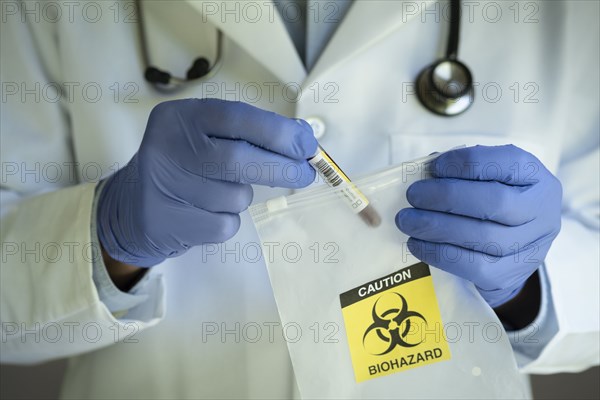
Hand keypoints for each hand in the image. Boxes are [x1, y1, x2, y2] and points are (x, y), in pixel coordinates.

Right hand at [97, 99, 316, 266]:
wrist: (131, 206)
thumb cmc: (182, 165)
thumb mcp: (206, 136)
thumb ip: (249, 133)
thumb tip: (301, 138)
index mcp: (181, 117)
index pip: (238, 118)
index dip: (279, 133)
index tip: (307, 145)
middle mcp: (167, 147)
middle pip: (239, 160)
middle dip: (281, 168)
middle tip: (305, 174)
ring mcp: (164, 186)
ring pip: (234, 197)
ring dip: (242, 197)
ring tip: (218, 192)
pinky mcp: (167, 221)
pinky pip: (223, 225)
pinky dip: (227, 220)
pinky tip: (205, 212)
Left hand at [396, 145, 561, 306]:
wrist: (510, 248)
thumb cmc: (489, 201)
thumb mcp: (485, 178)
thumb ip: (459, 171)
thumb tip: (424, 172)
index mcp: (535, 175)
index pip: (505, 163)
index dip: (466, 163)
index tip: (434, 167)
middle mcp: (542, 210)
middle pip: (495, 202)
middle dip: (447, 197)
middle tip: (414, 195)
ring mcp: (532, 246)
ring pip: (484, 238)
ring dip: (437, 228)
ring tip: (407, 221)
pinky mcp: (511, 275)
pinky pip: (473, 267)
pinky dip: (439, 254)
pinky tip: (417, 244)